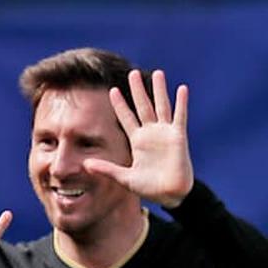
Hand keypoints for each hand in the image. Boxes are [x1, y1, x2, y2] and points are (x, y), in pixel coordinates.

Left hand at [83, 69, 194, 207]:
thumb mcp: (124, 178)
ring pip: (161, 106)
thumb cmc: (149, 187)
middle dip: (137, 90)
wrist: (169, 195)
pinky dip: (181, 103)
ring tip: (157, 73)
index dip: (120, 104)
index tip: (112, 90)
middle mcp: (151, 133)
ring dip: (159, 90)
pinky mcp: (178, 137)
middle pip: (143, 106)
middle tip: (133, 73)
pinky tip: (182, 88)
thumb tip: (85, 165)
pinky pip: (180, 117)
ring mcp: (165, 133)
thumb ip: (106, 169)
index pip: (126, 118)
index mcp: (137, 141)